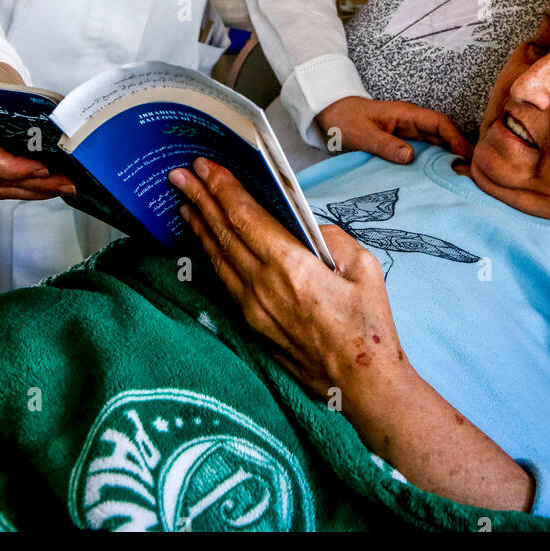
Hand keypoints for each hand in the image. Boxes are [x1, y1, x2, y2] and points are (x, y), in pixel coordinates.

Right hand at [0, 62, 75, 201]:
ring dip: (30, 191)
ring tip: (56, 187)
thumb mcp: (11, 95)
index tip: (45, 170)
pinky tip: (38, 187)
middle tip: (63, 184)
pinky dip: (17, 189)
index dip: (17, 170)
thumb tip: (59, 138)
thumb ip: (27, 118)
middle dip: (34, 185)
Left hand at [169, 158, 407, 403]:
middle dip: (201, 199)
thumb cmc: (368, 327)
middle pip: (224, 233)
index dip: (223, 188)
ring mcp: (254, 308)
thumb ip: (331, 238)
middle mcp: (263, 286)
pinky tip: (206, 244)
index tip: (205, 166)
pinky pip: (225, 281)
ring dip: (200, 227)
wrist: (362, 384)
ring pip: (218, 258)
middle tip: (181, 175)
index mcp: (290, 266)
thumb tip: (307, 229)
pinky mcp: (254, 326)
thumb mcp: (362, 267)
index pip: (245, 217)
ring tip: (185, 203)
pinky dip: (211, 256)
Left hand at [315, 95, 472, 164]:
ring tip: (462, 176)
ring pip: (436, 142)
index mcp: (405, 114)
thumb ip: (385, 145)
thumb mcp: (363, 134)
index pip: (438, 123)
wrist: (331, 113)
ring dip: (449, 156)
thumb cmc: (346, 120)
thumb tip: (410, 157)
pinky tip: (440, 174)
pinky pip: (424, 149)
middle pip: (442, 133)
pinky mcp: (402, 140)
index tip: (467, 155)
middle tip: (472, 172)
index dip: (455, 138)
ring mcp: (407, 130)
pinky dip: (435, 159)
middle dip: (459, 149)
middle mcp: (411, 121)